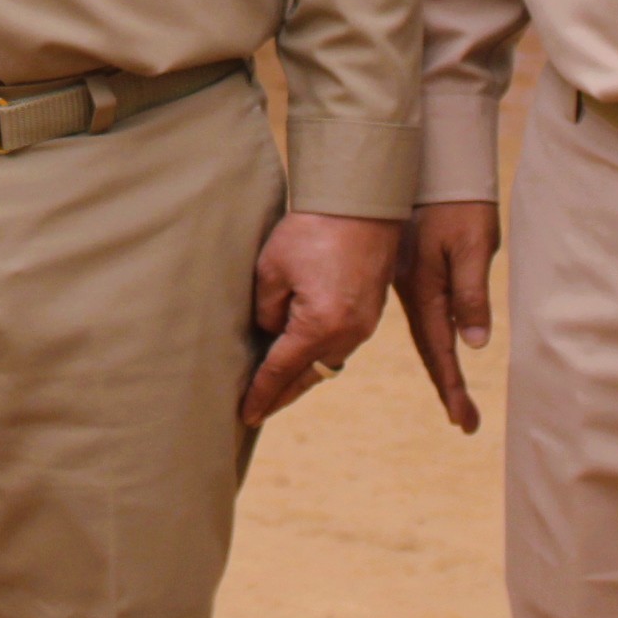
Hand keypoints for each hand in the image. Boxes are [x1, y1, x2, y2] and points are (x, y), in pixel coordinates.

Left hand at [245, 210, 397, 425]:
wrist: (361, 205)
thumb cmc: (311, 231)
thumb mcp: (271, 270)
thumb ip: (266, 310)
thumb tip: (271, 332)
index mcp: (319, 325)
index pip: (282, 371)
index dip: (262, 393)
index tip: (246, 413)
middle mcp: (347, 333)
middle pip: (309, 376)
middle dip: (282, 396)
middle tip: (258, 412)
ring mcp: (364, 325)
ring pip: (327, 363)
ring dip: (302, 376)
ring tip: (278, 388)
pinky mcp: (371, 313)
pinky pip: (341, 346)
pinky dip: (320, 356)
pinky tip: (305, 356)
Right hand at [392, 200, 500, 434]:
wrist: (432, 166)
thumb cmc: (457, 204)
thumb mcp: (472, 246)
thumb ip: (471, 293)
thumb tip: (474, 342)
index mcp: (425, 291)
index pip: (440, 350)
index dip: (452, 387)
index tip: (464, 421)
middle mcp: (413, 292)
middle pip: (431, 348)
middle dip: (448, 386)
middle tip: (465, 421)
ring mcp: (409, 281)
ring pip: (424, 332)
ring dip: (441, 365)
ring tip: (455, 397)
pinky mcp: (411, 270)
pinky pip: (421, 314)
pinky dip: (433, 338)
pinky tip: (439, 345)